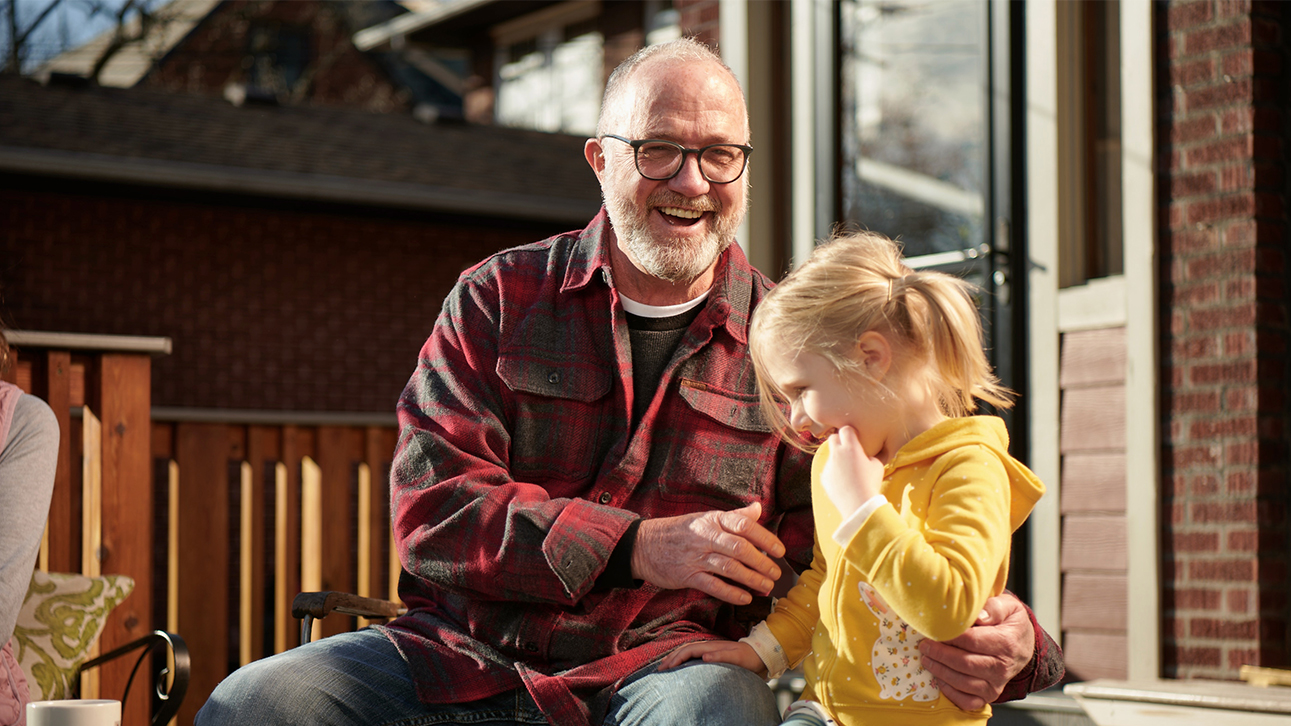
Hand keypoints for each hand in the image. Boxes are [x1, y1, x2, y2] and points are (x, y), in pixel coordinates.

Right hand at [632, 502, 783, 604]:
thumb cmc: (681, 532)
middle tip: (776, 573)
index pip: (744, 525)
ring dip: (751, 579)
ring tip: (766, 587)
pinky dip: (731, 593)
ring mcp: (695, 556)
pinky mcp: (686, 575)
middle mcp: (705, 536)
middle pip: (739, 548)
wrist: (644, 545)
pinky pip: (713, 586)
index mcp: (713, 519)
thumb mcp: (706, 518)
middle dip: (761, 562)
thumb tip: (758, 508)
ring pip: (729, 568)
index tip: (780, 551)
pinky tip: (745, 598)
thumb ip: (734, 515)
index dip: (765, 538)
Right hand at [658, 640, 765, 675]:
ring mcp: (710, 648)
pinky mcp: (712, 653)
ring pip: (687, 651)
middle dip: (671, 658)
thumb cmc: (749, 657)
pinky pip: (693, 654)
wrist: (759, 654)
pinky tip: (680, 664)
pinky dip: (683, 658)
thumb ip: (721, 655)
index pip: (689, 650)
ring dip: (675, 657)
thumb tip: (704, 656)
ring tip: (665, 666)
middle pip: (684, 649)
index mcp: (711, 646)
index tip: (668, 667)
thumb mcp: (737, 657)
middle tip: (660, 669)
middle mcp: (708, 646)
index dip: (677, 658)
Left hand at [821, 426, 883, 516]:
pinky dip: (834, 472)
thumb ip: (871, 454)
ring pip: (831, 455)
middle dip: (839, 441)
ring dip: (838, 459)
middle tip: (848, 450)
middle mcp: (837, 454)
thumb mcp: (877, 465)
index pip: (845, 429)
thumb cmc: (870, 483)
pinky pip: (828, 469)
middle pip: (833, 438)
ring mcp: (828, 465)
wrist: (858, 504)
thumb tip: (870, 451)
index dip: (850, 433)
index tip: (855, 438)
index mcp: (851, 447)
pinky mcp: (824, 476)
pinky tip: (844, 482)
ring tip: (849, 472)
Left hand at [918, 592, 1034, 710]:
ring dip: (940, 671)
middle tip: (924, 645)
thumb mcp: (1009, 607)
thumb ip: (994, 607)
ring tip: (926, 658)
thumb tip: (978, 616)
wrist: (1023, 646)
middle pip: (964, 663)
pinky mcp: (989, 695)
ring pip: (963, 682)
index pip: (972, 640)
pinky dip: (950, 692)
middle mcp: (1002, 667)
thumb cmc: (1010, 624)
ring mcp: (996, 684)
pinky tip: (939, 678)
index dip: (949, 636)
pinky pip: (967, 701)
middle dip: (940, 654)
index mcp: (1006, 643)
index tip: (933, 629)